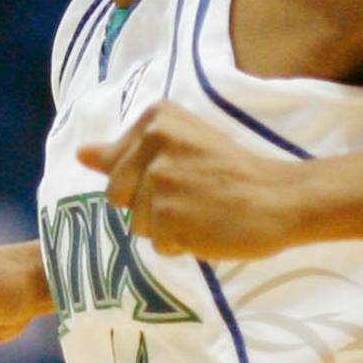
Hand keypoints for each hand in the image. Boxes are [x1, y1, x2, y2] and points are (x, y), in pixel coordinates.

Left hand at [80, 103, 306, 260]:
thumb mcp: (180, 146)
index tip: (186, 172)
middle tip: (193, 195)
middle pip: (118, 196)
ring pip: (137, 224)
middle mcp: (154, 142)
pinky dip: (182, 245)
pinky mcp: (170, 216)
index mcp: (156, 118)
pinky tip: (208, 227)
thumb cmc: (231, 172)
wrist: (281, 197)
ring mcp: (161, 179)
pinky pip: (158, 245)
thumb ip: (126, 152)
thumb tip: (81, 153)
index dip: (146, 182)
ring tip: (203, 210)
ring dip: (167, 228)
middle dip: (148, 207)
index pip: (115, 168)